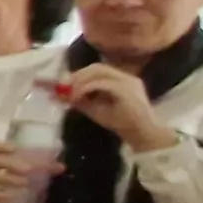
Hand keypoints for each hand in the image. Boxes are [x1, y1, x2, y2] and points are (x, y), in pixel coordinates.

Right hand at [0, 143, 60, 202]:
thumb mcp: (9, 175)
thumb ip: (33, 170)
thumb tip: (61, 167)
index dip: (1, 145)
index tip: (15, 148)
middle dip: (12, 163)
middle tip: (30, 169)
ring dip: (7, 178)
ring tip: (25, 184)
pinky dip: (2, 196)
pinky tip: (15, 199)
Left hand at [56, 65, 175, 153]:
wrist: (142, 135)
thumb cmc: (122, 124)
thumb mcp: (95, 110)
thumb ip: (80, 100)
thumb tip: (60, 94)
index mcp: (121, 80)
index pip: (97, 70)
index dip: (78, 74)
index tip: (63, 84)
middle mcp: (126, 77)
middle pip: (97, 67)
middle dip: (77, 75)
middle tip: (63, 87)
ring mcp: (129, 82)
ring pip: (99, 71)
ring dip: (80, 81)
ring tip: (70, 94)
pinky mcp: (127, 89)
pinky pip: (103, 83)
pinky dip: (86, 88)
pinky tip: (78, 98)